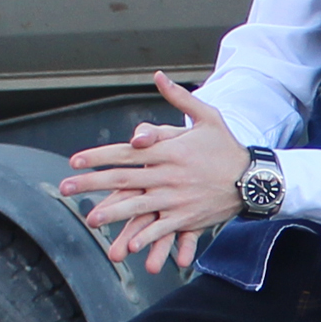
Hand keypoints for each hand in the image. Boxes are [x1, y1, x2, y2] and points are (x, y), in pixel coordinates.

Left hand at [60, 71, 249, 272]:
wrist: (255, 179)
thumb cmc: (227, 147)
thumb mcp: (207, 117)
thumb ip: (179, 98)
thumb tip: (158, 76)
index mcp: (169, 151)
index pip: (126, 152)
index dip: (98, 156)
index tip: (74, 161)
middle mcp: (169, 175)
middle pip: (123, 179)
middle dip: (91, 184)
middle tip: (65, 188)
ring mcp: (178, 199)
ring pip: (138, 207)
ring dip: (112, 214)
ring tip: (91, 219)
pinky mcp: (189, 217)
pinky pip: (163, 229)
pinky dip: (147, 237)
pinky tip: (130, 244)